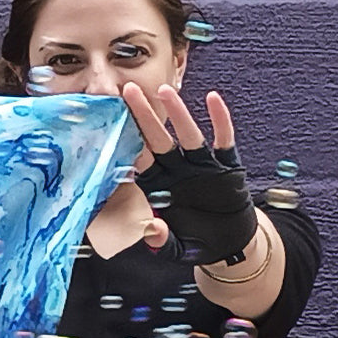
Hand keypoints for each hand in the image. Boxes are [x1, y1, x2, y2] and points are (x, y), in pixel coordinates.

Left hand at [122, 82, 256, 263]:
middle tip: (127, 90)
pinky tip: (213, 99)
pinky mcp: (227, 167)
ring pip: (187, 134)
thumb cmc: (194, 242)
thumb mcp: (174, 247)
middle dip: (144, 116)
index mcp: (159, 187)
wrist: (228, 244)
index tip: (109, 124)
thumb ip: (160, 239)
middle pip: (157, 139)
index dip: (126, 143)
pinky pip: (224, 140)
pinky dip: (220, 120)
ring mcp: (202, 166)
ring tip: (165, 90)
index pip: (138, 160)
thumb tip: (152, 231)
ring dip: (177, 113)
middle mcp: (178, 171)